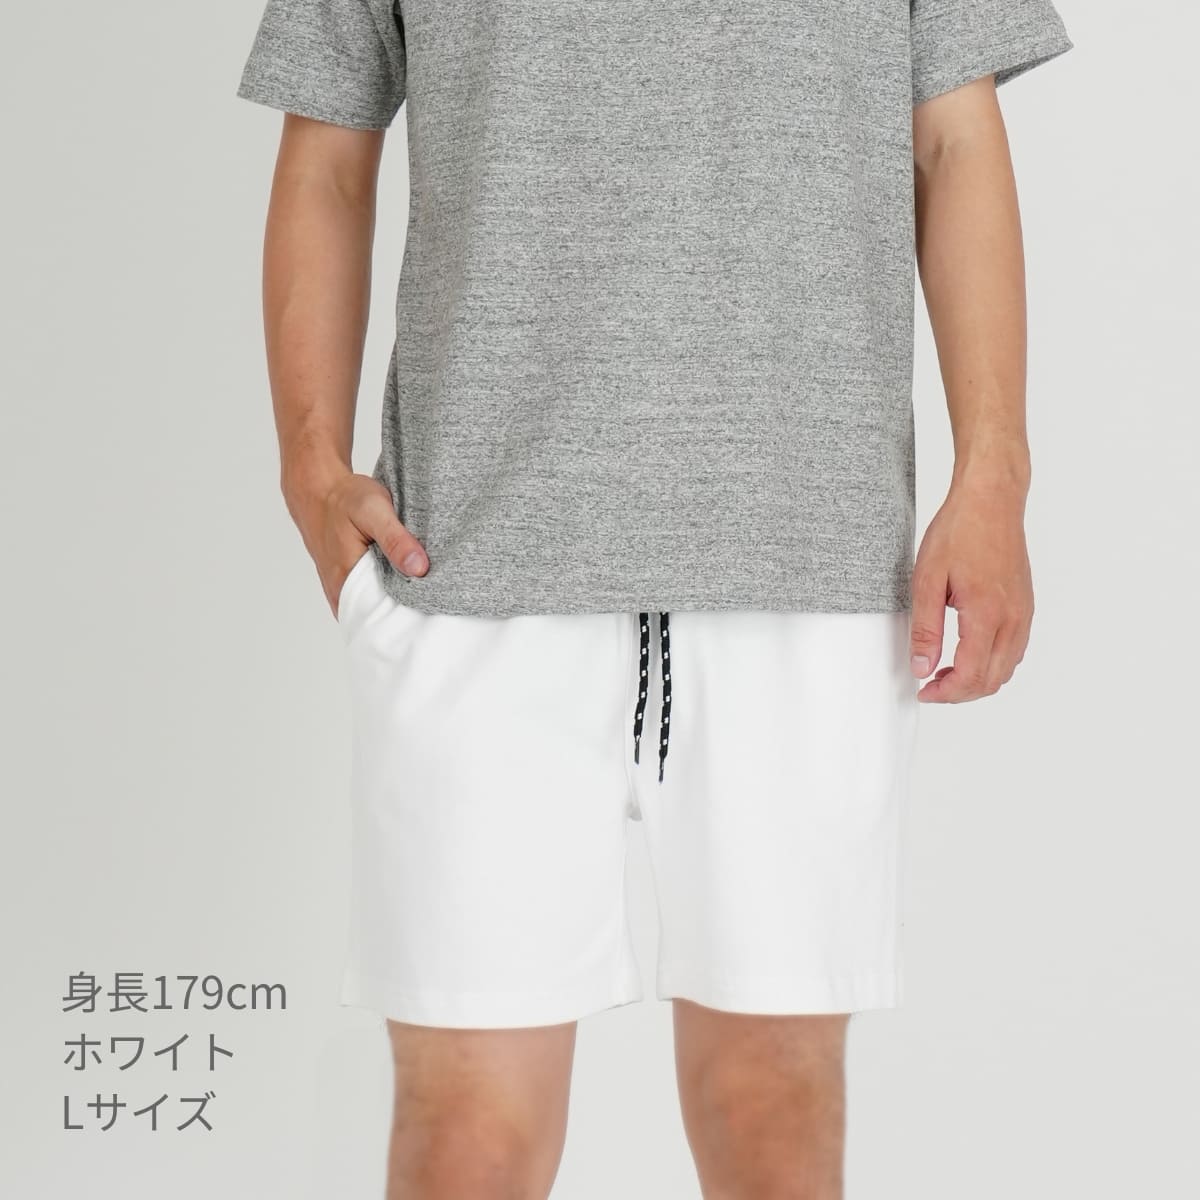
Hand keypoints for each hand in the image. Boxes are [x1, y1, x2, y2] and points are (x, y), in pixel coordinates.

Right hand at [285, 465, 427, 615]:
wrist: (317, 490)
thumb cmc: (343, 499)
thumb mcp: (373, 510)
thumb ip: (395, 540)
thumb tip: (419, 568)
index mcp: (348, 580)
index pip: (385, 616)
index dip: (413, 613)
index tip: (436, 605)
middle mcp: (342, 593)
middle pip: (382, 616)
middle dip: (408, 611)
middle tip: (434, 597)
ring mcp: (342, 592)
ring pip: (376, 608)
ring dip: (397, 601)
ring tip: (421, 589)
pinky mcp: (345, 585)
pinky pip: (369, 599)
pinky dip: (387, 593)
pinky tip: (402, 580)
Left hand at [909, 479, 1033, 702]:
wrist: (991, 500)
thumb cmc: (960, 531)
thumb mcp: (927, 579)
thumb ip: (925, 628)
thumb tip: (922, 666)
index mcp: (987, 614)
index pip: (972, 675)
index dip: (946, 693)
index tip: (924, 691)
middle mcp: (1013, 618)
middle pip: (993, 680)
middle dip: (960, 693)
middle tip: (931, 685)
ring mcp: (1024, 613)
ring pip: (1007, 669)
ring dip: (978, 680)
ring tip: (945, 672)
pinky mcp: (1026, 607)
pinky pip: (1014, 650)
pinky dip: (992, 664)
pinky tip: (968, 654)